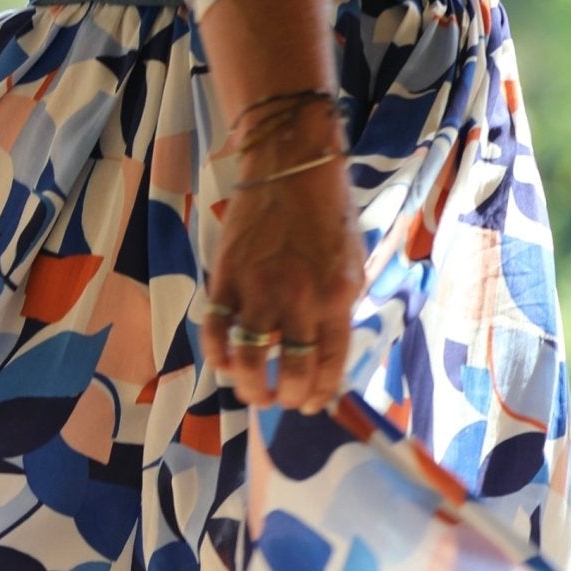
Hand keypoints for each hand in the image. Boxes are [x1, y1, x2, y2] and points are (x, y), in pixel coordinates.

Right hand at [201, 155, 362, 412]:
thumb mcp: (354, 263)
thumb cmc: (331, 213)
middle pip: (290, 372)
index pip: (330, 365)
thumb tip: (328, 353)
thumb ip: (341, 309)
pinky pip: (216, 330)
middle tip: (281, 399)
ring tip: (252, 391)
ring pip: (249, 360)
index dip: (320, 394)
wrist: (292, 167)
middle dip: (286, 397)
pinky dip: (218, 355)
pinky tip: (225, 362)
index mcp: (337, 298)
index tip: (312, 404)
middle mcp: (299, 301)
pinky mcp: (226, 277)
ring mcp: (259, 290)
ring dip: (249, 387)